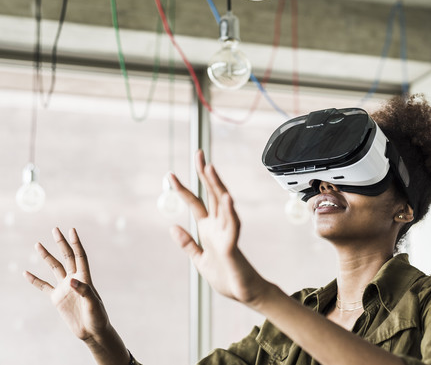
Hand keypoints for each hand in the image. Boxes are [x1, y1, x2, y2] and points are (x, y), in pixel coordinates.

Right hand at [24, 228, 109, 341]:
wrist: (92, 331)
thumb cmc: (97, 316)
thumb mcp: (93, 304)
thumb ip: (83, 291)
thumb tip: (70, 280)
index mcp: (85, 278)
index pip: (80, 256)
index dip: (76, 243)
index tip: (72, 230)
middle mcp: (74, 279)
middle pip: (67, 257)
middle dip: (61, 243)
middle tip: (55, 229)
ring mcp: (65, 288)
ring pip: (54, 268)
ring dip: (47, 256)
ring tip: (38, 244)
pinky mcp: (57, 299)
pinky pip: (44, 287)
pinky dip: (35, 280)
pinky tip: (26, 273)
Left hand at [169, 150, 269, 306]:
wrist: (243, 293)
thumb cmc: (225, 275)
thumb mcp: (199, 259)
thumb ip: (187, 244)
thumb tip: (172, 226)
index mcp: (208, 229)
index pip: (195, 203)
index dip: (183, 189)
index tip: (171, 174)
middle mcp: (218, 226)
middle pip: (212, 195)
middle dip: (205, 175)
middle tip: (198, 153)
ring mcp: (227, 234)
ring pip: (223, 205)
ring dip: (217, 186)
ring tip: (210, 168)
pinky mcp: (233, 246)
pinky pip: (233, 227)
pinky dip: (230, 213)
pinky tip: (227, 198)